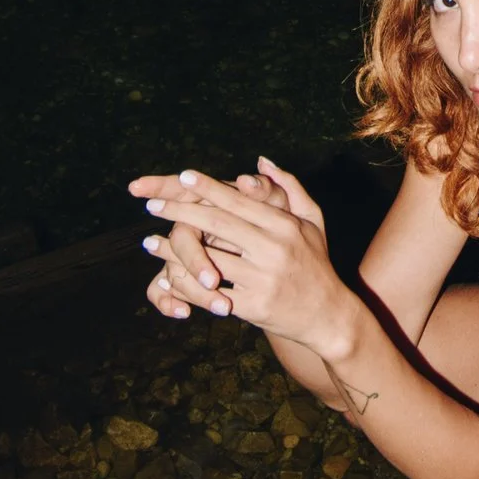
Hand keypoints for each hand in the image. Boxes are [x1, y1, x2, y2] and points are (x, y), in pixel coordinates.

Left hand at [129, 157, 344, 347]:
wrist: (328, 317)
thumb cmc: (316, 264)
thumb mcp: (312, 222)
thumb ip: (290, 187)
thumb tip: (260, 162)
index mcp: (284, 225)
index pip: (237, 200)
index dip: (207, 186)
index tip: (181, 177)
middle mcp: (273, 248)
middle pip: (216, 223)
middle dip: (179, 211)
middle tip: (152, 205)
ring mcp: (263, 278)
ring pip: (208, 259)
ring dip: (172, 250)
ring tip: (150, 241)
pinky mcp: (254, 306)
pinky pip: (211, 292)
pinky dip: (186, 285)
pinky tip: (168, 276)